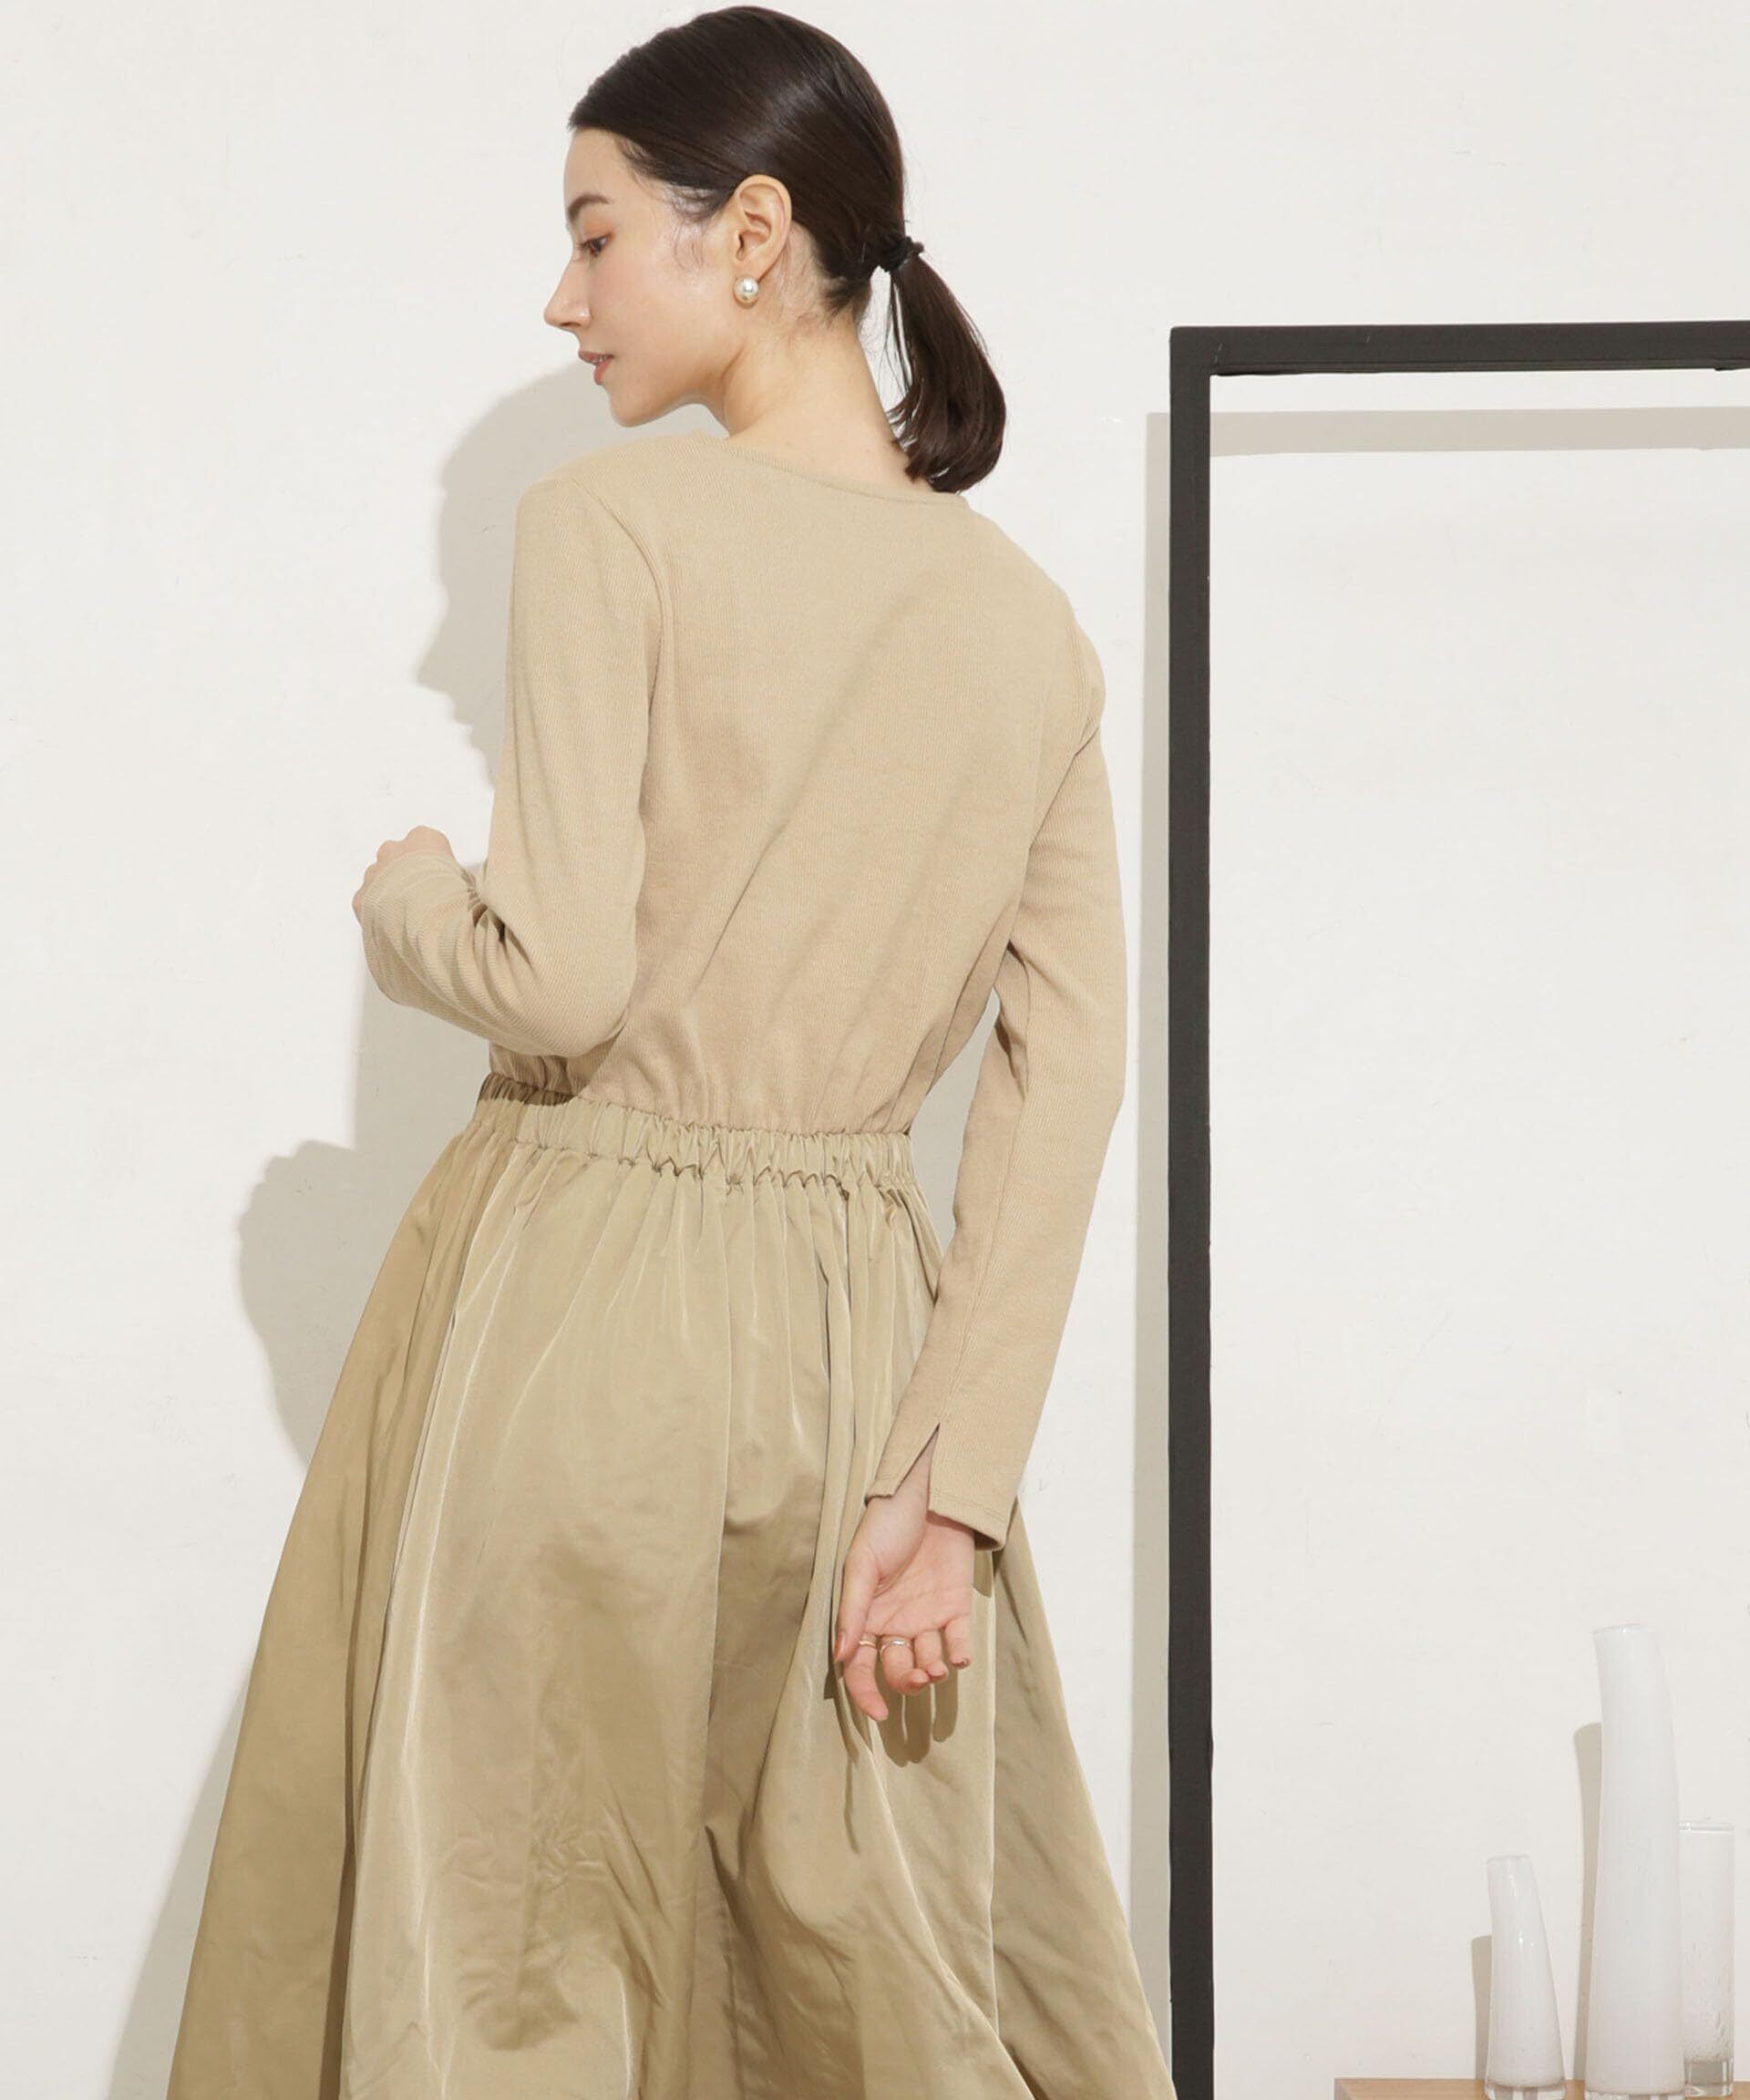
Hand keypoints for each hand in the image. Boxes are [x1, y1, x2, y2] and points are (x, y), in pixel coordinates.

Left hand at [352, 826, 456, 920]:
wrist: (429, 924)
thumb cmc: (456, 898)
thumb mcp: (471, 882)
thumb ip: (460, 877)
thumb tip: (463, 886)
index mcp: (424, 839)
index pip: (429, 845)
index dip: (437, 866)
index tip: (444, 884)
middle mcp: (393, 849)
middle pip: (398, 858)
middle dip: (406, 874)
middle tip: (423, 899)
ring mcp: (373, 873)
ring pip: (379, 879)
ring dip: (389, 892)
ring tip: (408, 917)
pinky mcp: (360, 898)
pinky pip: (368, 903)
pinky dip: (377, 913)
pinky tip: (393, 928)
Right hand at [833, 1444, 976, 1721]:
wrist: (930, 1494)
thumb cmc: (887, 1525)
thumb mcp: (862, 1563)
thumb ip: (853, 1610)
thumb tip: (842, 1656)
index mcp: (866, 1616)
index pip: (859, 1667)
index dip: (865, 1693)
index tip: (877, 1713)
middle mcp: (894, 1623)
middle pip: (895, 1669)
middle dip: (905, 1682)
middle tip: (917, 1678)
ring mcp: (926, 1617)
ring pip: (927, 1661)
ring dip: (932, 1671)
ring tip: (936, 1667)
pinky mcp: (955, 1607)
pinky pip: (958, 1641)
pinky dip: (960, 1654)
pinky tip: (959, 1657)